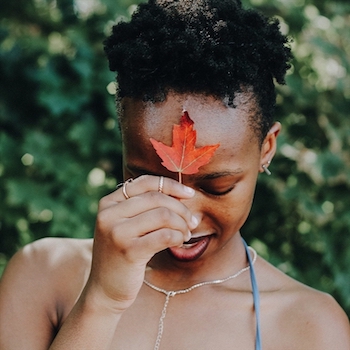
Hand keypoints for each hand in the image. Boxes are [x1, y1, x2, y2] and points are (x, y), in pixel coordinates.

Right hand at [84, 175, 197, 311]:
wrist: (104, 290)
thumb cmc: (122, 253)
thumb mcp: (125, 224)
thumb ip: (143, 206)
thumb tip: (182, 193)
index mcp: (109, 202)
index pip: (145, 182)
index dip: (171, 185)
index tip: (190, 194)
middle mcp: (109, 214)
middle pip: (157, 198)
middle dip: (181, 209)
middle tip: (192, 222)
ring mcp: (116, 232)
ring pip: (163, 215)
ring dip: (182, 224)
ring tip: (185, 234)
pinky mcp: (128, 251)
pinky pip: (165, 235)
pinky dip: (178, 237)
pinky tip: (179, 243)